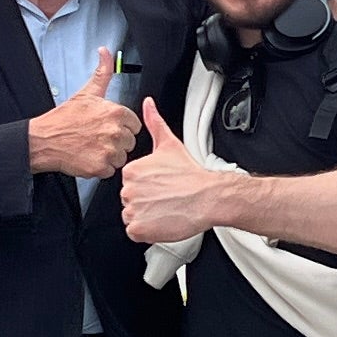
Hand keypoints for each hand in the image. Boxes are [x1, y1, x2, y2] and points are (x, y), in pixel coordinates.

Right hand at [27, 49, 137, 178]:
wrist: (43, 140)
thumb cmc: (63, 118)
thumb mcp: (86, 92)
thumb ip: (102, 72)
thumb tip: (105, 52)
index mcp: (115, 112)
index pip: (134, 125)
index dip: (121, 127)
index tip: (106, 127)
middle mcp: (115, 131)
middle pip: (129, 142)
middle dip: (116, 142)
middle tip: (97, 138)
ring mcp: (108, 150)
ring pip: (121, 158)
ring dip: (109, 156)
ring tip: (92, 147)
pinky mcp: (100, 167)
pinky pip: (109, 170)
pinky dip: (100, 167)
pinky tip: (88, 157)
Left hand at [122, 100, 251, 242]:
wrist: (208, 196)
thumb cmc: (191, 174)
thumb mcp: (169, 144)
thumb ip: (154, 123)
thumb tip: (147, 104)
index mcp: (131, 170)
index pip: (130, 183)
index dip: (146, 187)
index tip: (160, 187)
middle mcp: (128, 189)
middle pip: (129, 200)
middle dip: (145, 202)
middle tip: (165, 198)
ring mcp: (133, 210)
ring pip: (131, 216)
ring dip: (145, 217)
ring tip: (165, 209)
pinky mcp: (139, 229)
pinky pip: (134, 232)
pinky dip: (147, 230)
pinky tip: (162, 220)